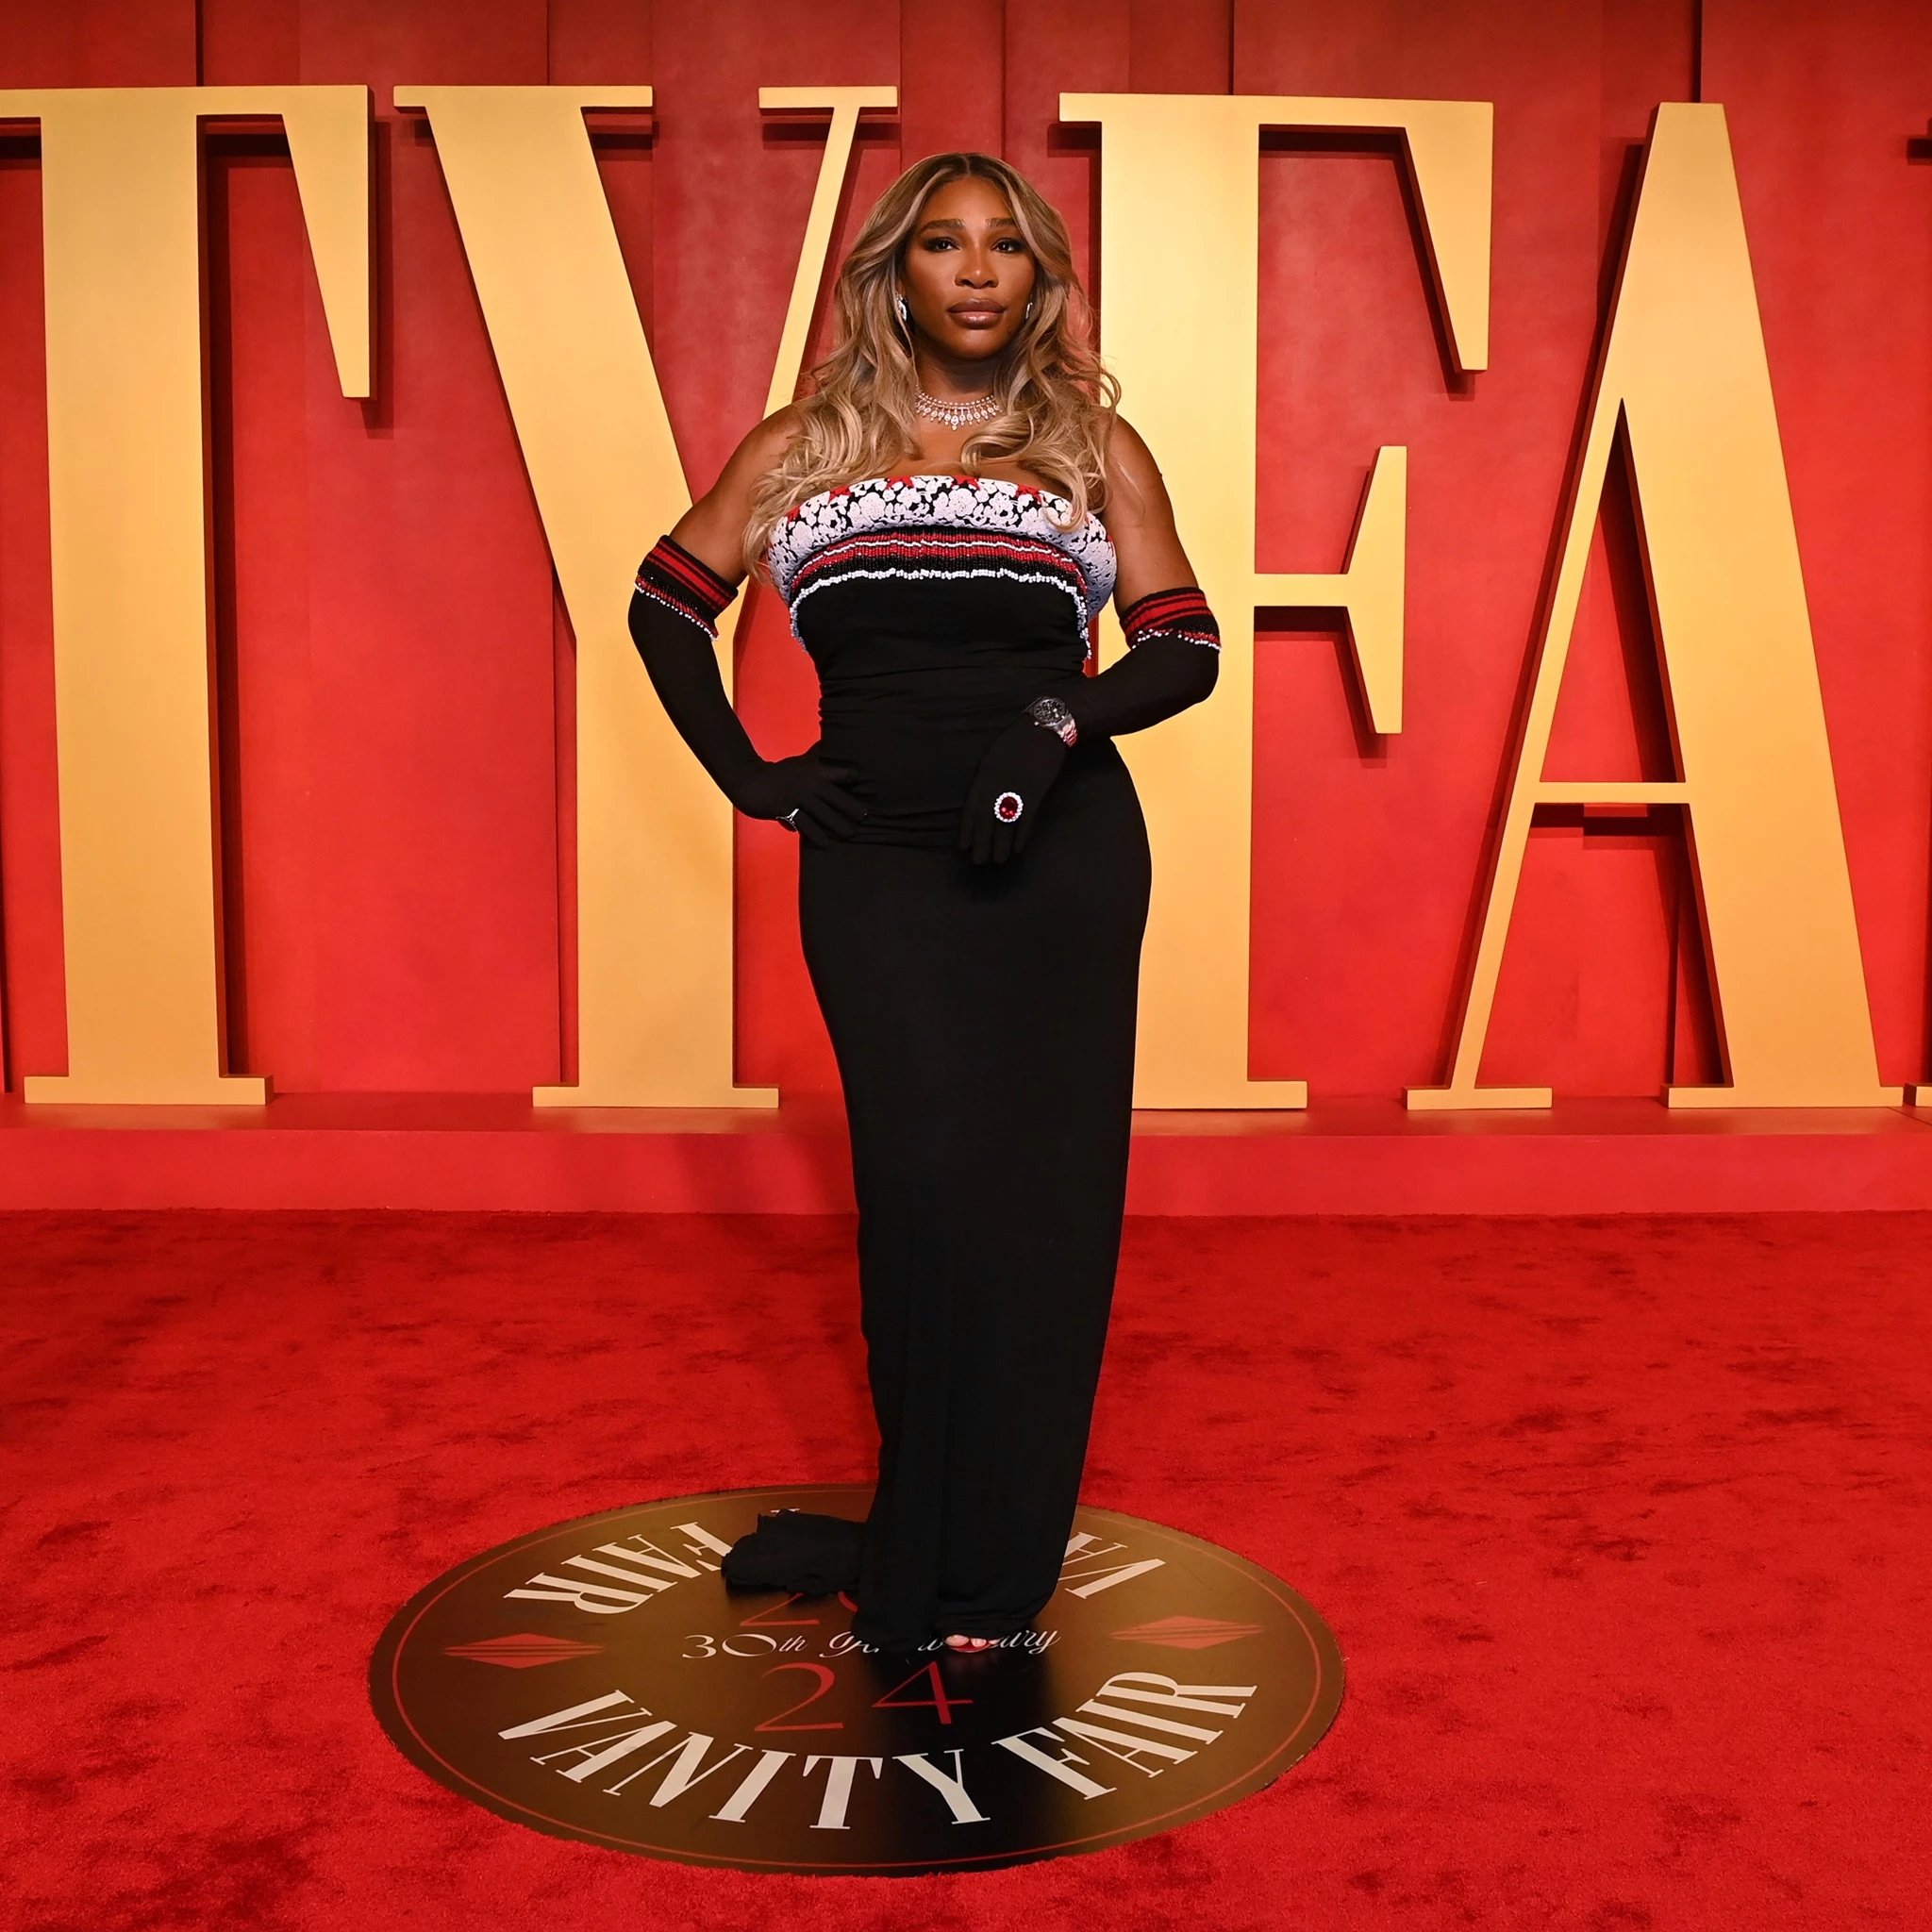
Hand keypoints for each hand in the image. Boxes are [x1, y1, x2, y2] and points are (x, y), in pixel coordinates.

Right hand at [732, 746, 866, 845]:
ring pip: (823, 814)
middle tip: (866, 817)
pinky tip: (826, 843)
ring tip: (850, 834)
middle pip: (835, 796)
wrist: (750, 781)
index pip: (838, 773)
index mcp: (813, 769)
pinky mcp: (785, 811)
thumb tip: (833, 743)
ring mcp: (796, 797)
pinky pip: (804, 826)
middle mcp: (807, 783)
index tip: (867, 786)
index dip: (851, 778)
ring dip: (838, 825)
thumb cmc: (780, 773)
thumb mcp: (800, 761)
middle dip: (851, 807)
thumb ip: (817, 756)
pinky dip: (816, 835)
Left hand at [959, 713, 1068, 864]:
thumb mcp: (992, 755)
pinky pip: (1027, 818)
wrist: (1045, 727)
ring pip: (1005, 823)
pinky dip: (1022, 835)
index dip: (967, 829)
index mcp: (984, 774)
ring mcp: (1016, 788)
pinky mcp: (1036, 791)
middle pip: (986, 819)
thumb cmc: (1017, 740)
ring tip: (997, 861)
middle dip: (981, 842)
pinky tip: (1018, 849)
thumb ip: (985, 778)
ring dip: (1000, 844)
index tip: (963, 847)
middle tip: (978, 862)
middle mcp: (997, 783)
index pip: (972, 807)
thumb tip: (980, 801)